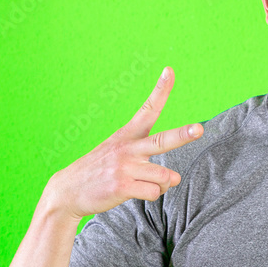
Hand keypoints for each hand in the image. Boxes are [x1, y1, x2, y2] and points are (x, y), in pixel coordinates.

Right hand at [47, 66, 202, 219]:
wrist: (68, 191)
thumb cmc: (99, 172)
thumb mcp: (118, 155)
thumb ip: (150, 163)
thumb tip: (175, 178)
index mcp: (126, 136)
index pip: (147, 109)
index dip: (160, 90)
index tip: (169, 71)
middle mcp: (127, 148)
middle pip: (163, 141)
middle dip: (183, 135)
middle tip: (199, 129)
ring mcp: (125, 167)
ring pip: (166, 177)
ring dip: (162, 184)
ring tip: (142, 183)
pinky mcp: (122, 186)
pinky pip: (154, 192)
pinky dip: (151, 195)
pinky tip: (134, 193)